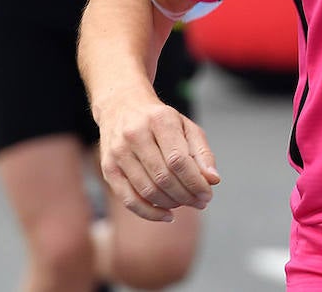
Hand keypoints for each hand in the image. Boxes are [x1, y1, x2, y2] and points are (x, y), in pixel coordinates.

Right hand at [96, 90, 220, 221]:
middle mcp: (135, 134)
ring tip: (185, 203)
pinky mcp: (108, 167)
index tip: (207, 194)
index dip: (195, 182)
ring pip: (147, 190)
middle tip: (200, 203)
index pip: (178, 160)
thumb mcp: (186, 126)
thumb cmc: (160, 121)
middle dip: (186, 196)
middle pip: (163, 177)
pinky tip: (167, 214)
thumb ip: (202, 153)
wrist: (122, 107)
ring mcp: (118, 152)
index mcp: (159, 120)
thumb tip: (212, 180)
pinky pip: (129, 199)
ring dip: (171, 204)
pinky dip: (150, 213)